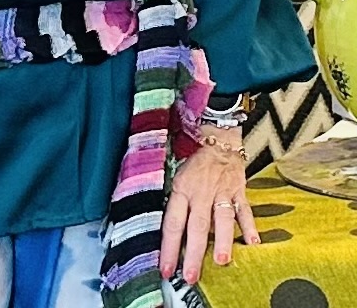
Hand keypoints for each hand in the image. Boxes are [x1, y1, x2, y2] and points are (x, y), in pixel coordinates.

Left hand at [159, 127, 259, 285]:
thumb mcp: (178, 179)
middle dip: (193, 253)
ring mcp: (222, 193)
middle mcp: (201, 193)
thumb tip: (170, 234)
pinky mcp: (239, 192)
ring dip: (222, 241)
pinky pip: (245, 211)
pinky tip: (253, 244)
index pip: (172, 222)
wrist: (219, 143)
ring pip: (222, 219)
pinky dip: (249, 227)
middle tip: (190, 276)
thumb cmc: (195, 166)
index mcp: (181, 190)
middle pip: (196, 226)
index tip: (165, 269)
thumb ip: (177, 204)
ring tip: (221, 262)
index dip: (169, 247)